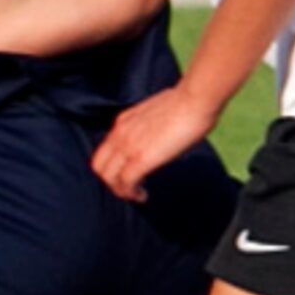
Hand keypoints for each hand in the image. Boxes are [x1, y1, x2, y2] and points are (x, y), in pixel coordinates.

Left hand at [90, 83, 217, 202]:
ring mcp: (129, 145)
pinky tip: (143, 195)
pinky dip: (131, 193)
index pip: (105, 150)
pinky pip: (125, 182)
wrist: (195, 99)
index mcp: (124, 121)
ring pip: (108, 177)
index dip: (113, 166)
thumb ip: (149, 125)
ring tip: (136, 195)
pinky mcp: (141, 158)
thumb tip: (158, 134)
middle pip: (99, 166)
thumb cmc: (187, 102)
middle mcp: (120, 133)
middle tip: (129, 188)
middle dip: (111, 182)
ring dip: (121, 190)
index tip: (127, 173)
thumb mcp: (158, 112)